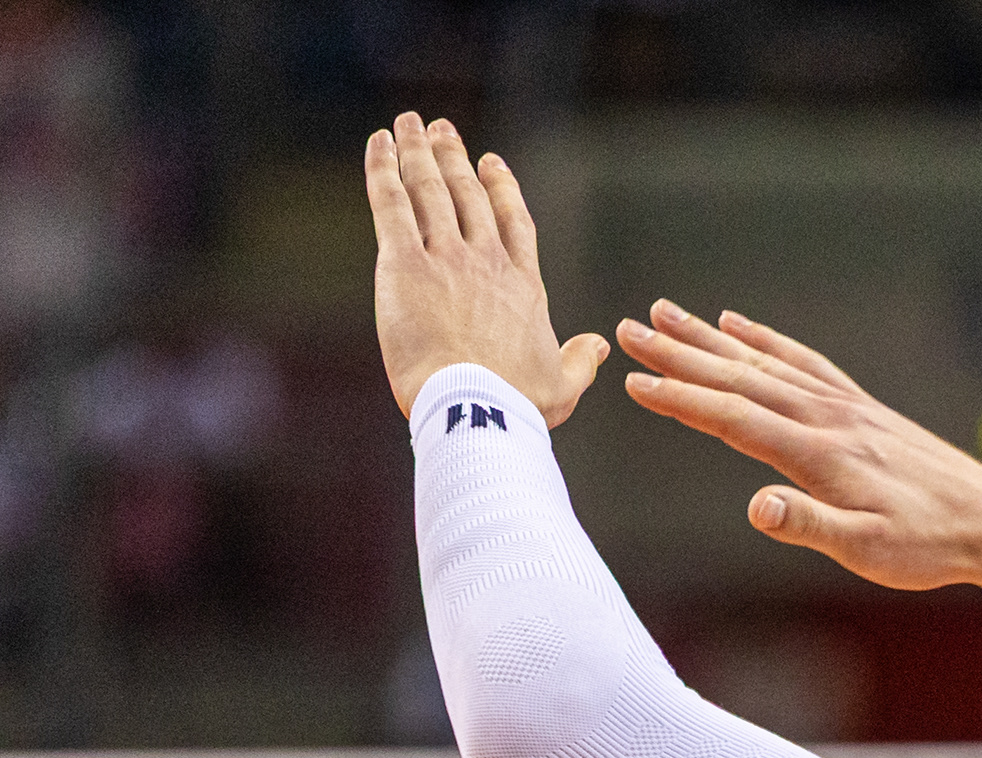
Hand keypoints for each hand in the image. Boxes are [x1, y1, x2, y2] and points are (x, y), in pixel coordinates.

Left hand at [366, 114, 605, 424]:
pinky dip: (384, 168)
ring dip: (420, 151)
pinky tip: (380, 143)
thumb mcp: (562, 387)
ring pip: (430, 189)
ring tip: (411, 125)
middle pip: (469, 195)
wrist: (477, 408)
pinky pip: (392, 203)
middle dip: (455, 158)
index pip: (513, 223)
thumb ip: (580, 362)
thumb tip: (602, 344)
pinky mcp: (405, 264)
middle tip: (443, 129)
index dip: (502, 188)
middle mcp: (487, 262)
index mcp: (523, 287)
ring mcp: (447, 258)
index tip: (491, 163)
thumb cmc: (517, 406)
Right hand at [615, 303, 981, 592]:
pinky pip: (803, 363)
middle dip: (680, 354)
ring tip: (667, 314)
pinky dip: (766, 342)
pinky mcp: (862, 408)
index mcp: (819, 455)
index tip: (632, 382)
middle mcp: (828, 418)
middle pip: (740, 378)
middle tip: (627, 329)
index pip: (734, 419)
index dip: (681, 400)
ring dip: (712, 339)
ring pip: (765, 363)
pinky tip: (739, 327)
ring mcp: (846, 407)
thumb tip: (756, 507)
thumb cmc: (930, 547)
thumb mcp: (868, 553)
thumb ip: (810, 527)